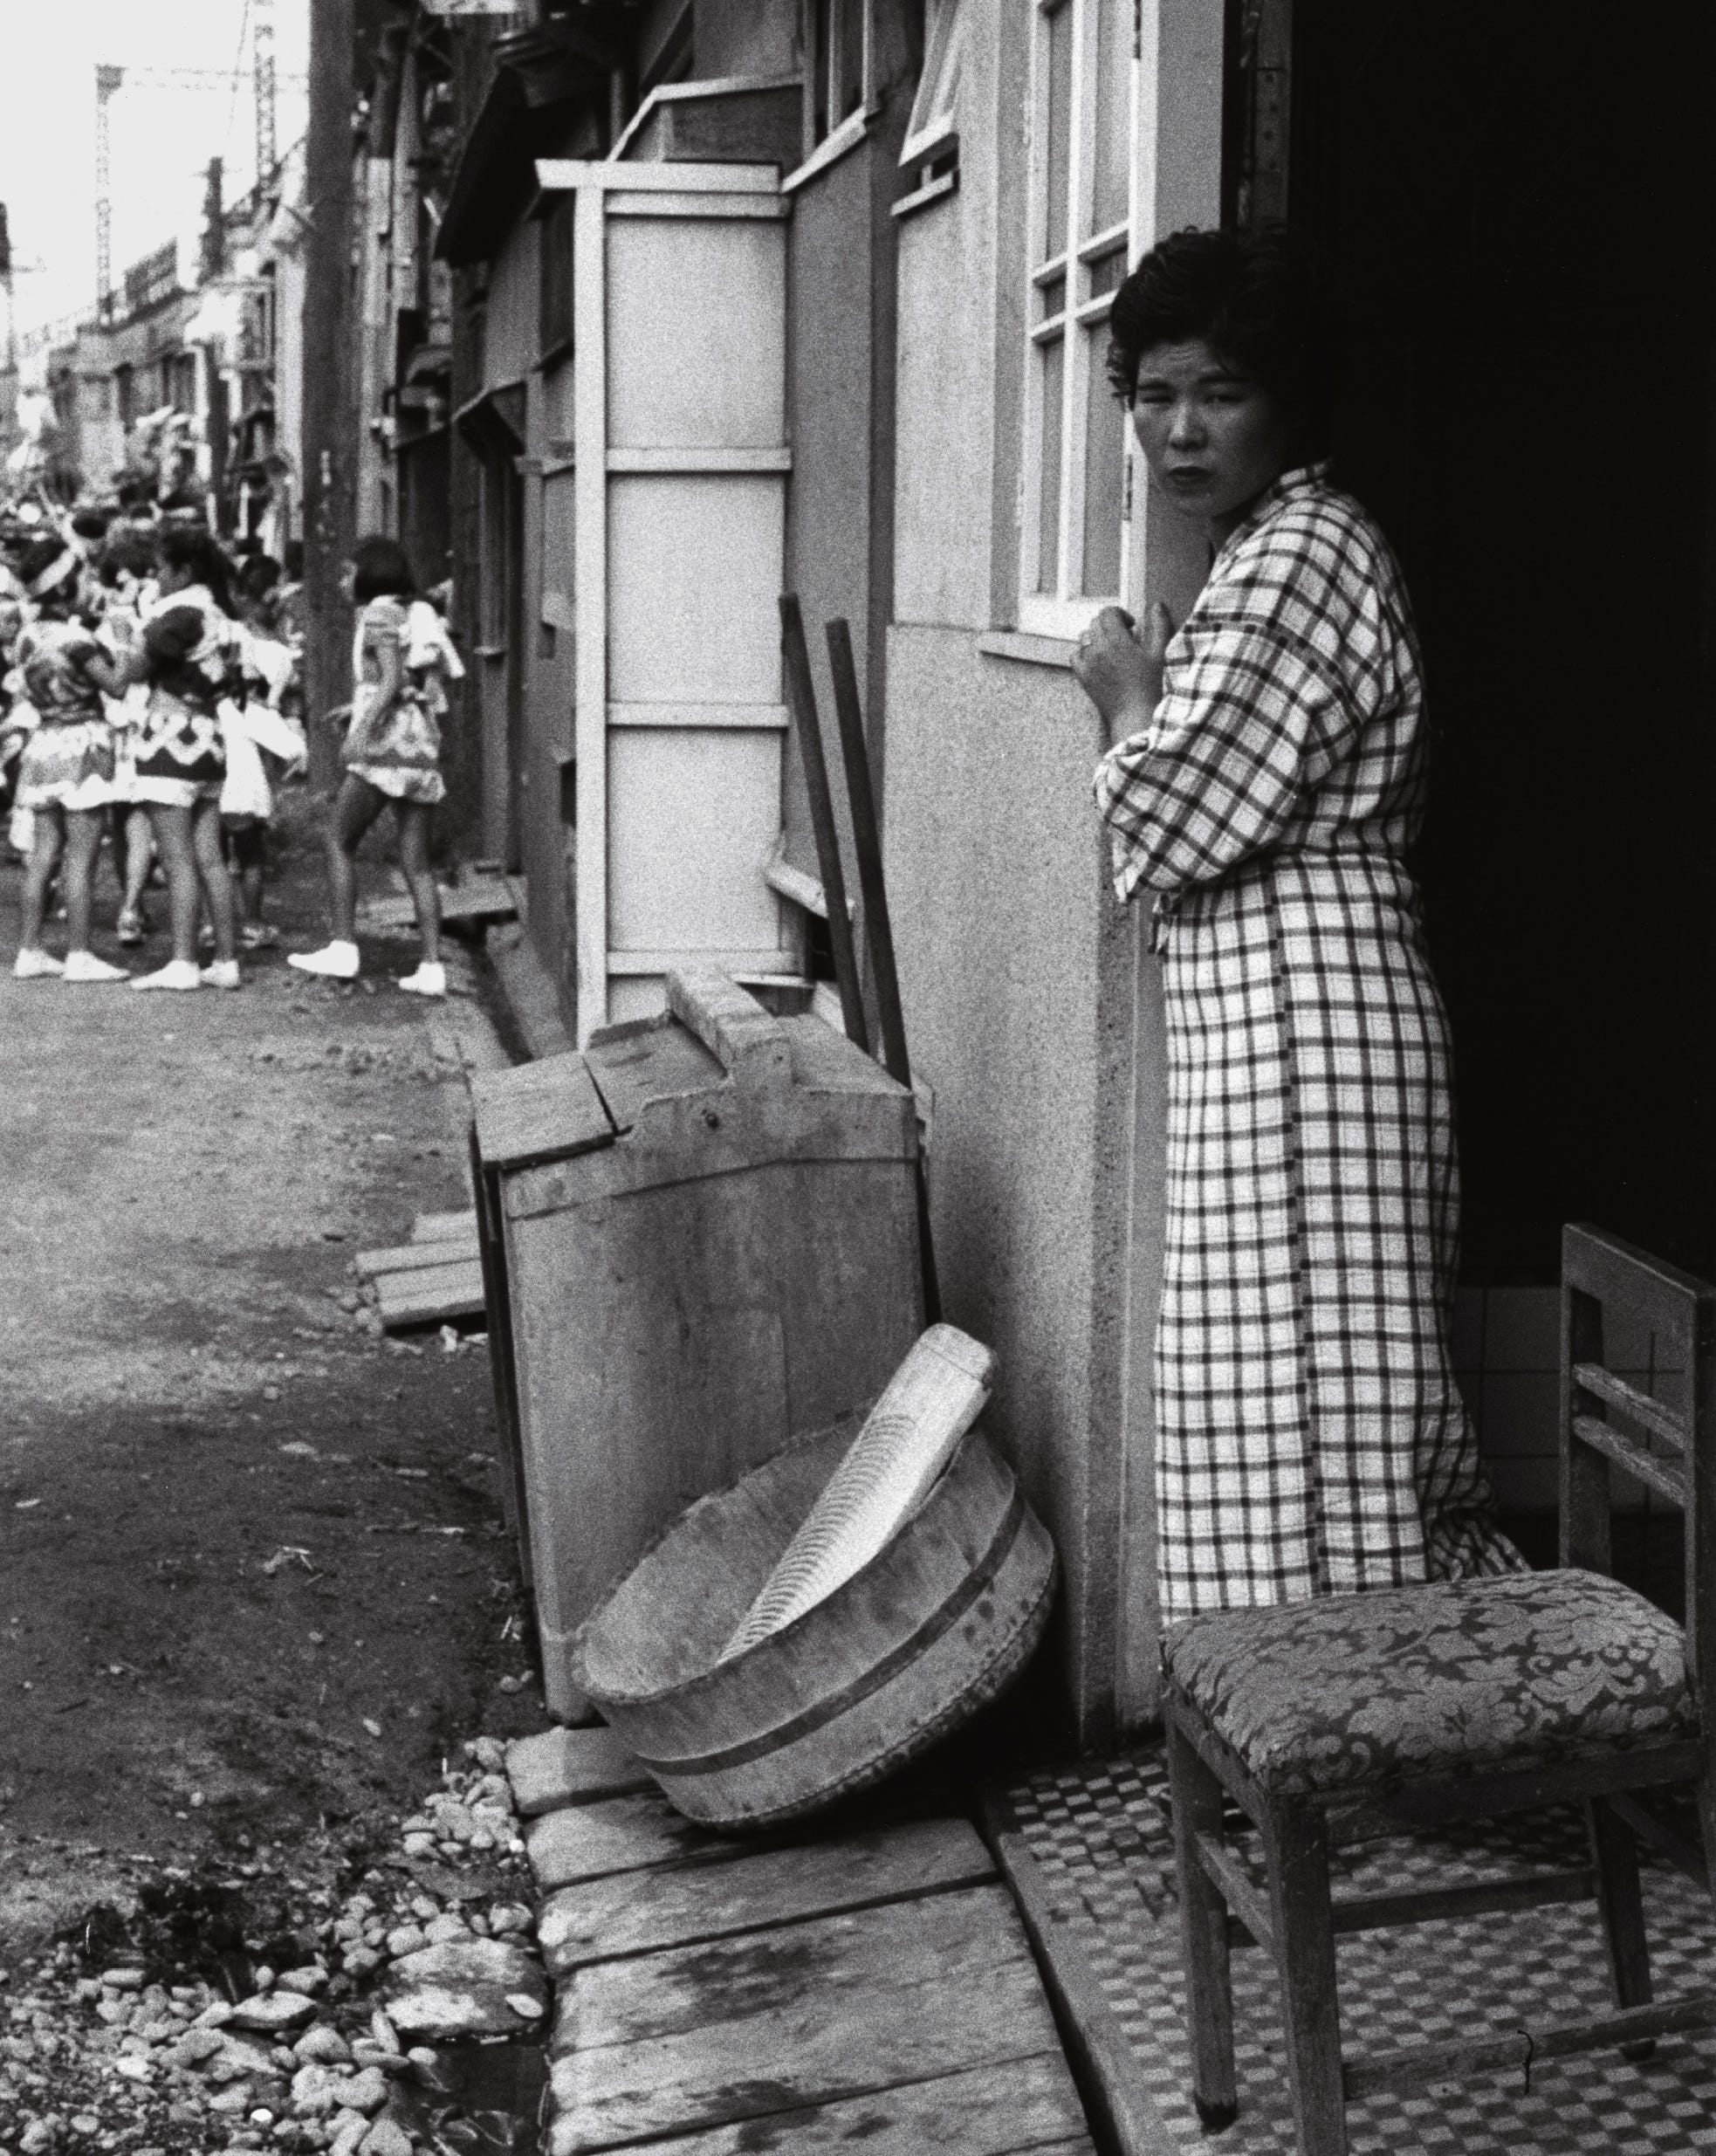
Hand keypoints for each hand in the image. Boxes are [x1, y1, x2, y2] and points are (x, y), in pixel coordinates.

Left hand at [1072, 601, 1175, 743]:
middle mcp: (1098, 648)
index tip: (1130, 625)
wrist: (1135, 714)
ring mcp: (1088, 662)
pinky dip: (1084, 652)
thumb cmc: (1150, 685)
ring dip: (1097, 636)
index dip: (1120, 614)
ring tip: (1111, 648)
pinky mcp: (1083, 676)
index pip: (1108, 612)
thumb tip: (1156, 605)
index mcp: (1117, 639)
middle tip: (1124, 636)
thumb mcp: (1159, 653)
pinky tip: (1097, 659)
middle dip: (1109, 624)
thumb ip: (1159, 625)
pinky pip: (1075, 655)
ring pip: (1084, 637)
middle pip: (1096, 622)